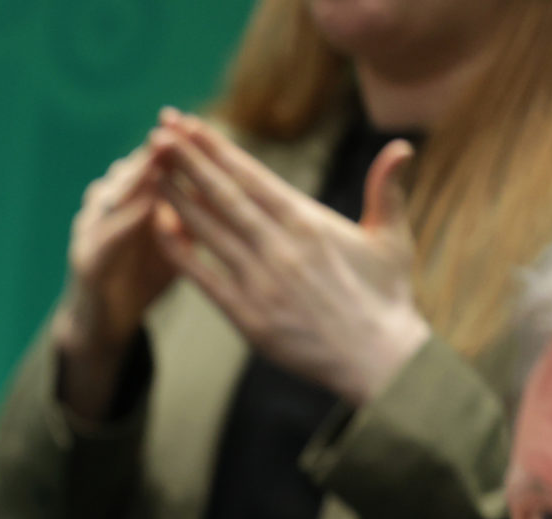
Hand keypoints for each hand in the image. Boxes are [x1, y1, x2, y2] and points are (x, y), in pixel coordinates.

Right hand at [50, 143, 177, 418]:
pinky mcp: (85, 261)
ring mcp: (90, 231)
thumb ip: (199, 210)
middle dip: (158, 148)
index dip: (178, 141)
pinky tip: (145, 210)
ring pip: (114, 194)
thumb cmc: (145, 274)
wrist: (106, 321)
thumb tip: (241, 181)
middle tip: (180, 126)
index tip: (203, 121)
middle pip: (133, 168)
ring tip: (161, 158)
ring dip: (137, 176)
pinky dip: (124, 221)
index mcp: (130, 196)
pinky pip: (105, 236)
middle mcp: (106, 204)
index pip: (155, 159)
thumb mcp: (179, 238)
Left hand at [148, 109, 430, 405]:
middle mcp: (280, 245)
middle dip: (187, 160)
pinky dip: (178, 249)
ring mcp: (260, 280)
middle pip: (222, 193)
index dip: (217, 148)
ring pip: (207, 228)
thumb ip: (388, 191)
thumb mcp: (392, 238)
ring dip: (175, 196)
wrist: (379, 360)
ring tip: (149, 168)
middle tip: (157, 131)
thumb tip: (401, 147)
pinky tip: (155, 225)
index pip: (252, 175)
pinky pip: (202, 275)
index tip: (190, 125)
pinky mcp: (246, 315)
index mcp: (309, 221)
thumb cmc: (386, 298)